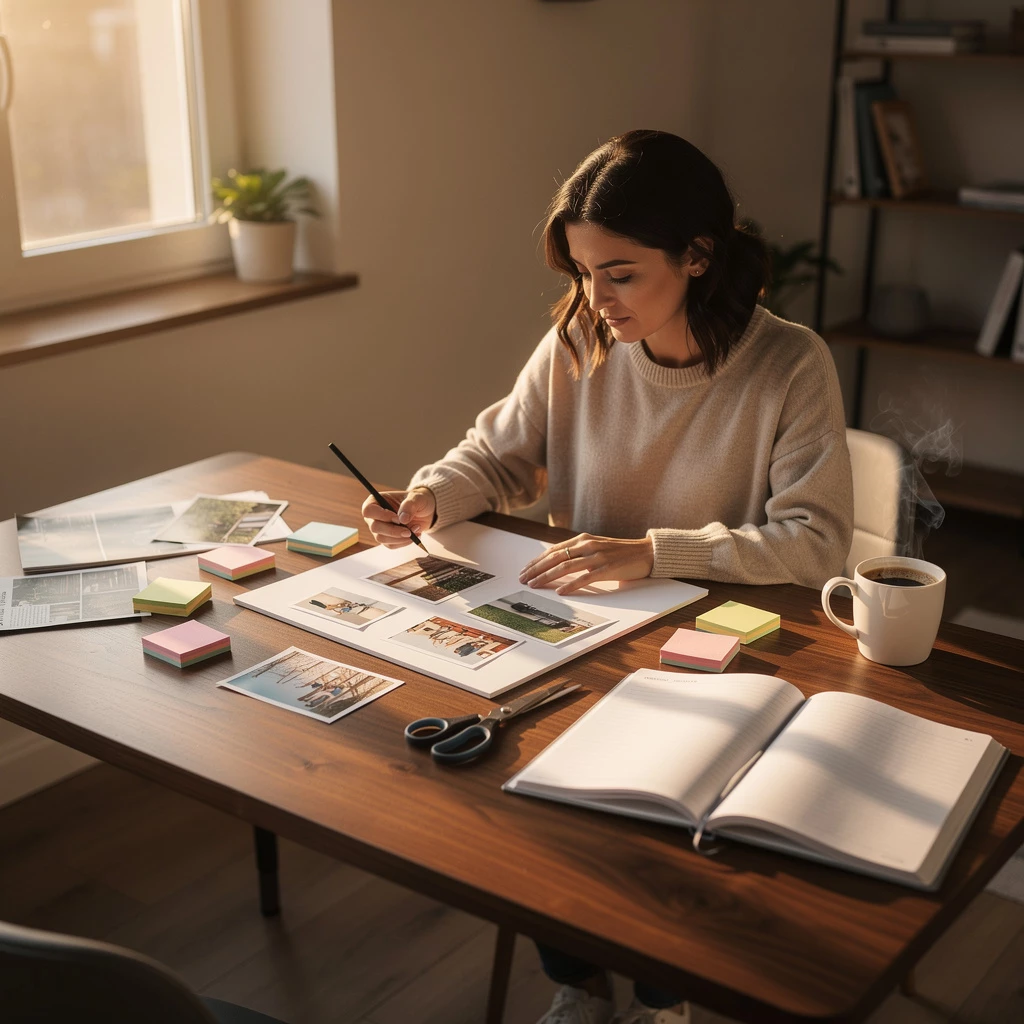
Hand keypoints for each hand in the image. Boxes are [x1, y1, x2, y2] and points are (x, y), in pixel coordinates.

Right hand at [361, 487, 435, 548]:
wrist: (425, 512)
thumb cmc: (418, 501)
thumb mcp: (417, 498)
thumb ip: (409, 505)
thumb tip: (402, 520)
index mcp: (376, 501)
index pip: (368, 510)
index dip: (382, 516)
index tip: (398, 518)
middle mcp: (374, 516)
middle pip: (374, 527)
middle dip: (393, 531)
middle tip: (409, 531)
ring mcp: (379, 529)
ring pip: (381, 538)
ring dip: (400, 538)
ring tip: (415, 530)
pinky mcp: (387, 539)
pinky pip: (391, 545)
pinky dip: (404, 542)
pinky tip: (414, 535)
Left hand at [518, 533, 654, 594]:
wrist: (646, 552)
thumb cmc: (620, 552)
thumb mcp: (596, 547)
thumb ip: (578, 553)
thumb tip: (558, 563)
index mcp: (583, 539)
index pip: (554, 550)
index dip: (537, 560)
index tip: (525, 569)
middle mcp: (587, 545)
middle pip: (555, 557)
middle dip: (536, 568)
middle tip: (523, 578)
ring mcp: (597, 556)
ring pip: (565, 567)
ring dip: (547, 576)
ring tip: (534, 584)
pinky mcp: (607, 568)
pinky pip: (585, 578)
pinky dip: (571, 585)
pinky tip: (560, 592)